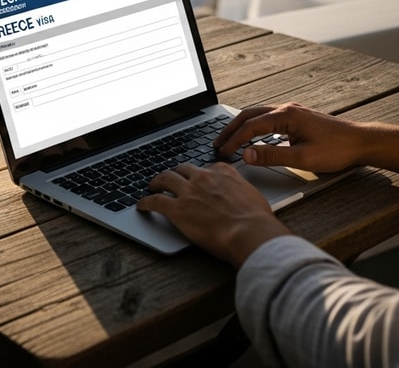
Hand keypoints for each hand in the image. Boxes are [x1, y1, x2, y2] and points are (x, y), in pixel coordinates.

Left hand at [137, 163, 290, 266]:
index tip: (196, 178)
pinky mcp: (177, 209)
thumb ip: (242, 193)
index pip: (207, 167)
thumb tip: (243, 200)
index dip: (199, 174)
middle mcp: (204, 177)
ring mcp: (189, 191)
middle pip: (183, 169)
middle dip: (175, 173)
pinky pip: (155, 201)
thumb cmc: (257, 220)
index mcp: (223, 172)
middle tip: (170, 179)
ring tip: (152, 186)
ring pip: (165, 179)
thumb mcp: (254, 197)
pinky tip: (142, 205)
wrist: (249, 231)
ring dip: (156, 182)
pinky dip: (146, 202)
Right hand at [215, 102, 398, 186]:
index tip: (222, 152)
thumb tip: (247, 155)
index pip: (250, 127)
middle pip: (249, 115)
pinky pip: (268, 119)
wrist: (362, 142)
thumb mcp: (303, 158)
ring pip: (258, 115)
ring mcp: (293, 112)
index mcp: (286, 116)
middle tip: (216, 144)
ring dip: (241, 127)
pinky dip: (254, 127)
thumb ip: (272, 156)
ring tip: (228, 141)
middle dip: (231, 130)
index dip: (233, 140)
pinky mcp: (298, 118)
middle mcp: (287, 109)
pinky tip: (252, 138)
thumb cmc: (337, 150)